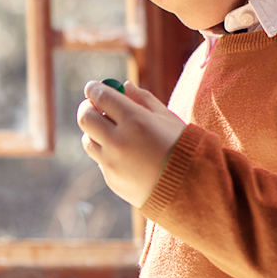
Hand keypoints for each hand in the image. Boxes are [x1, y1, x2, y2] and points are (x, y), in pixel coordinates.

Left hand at [76, 79, 186, 207]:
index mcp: (134, 120)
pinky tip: (126, 154)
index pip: (101, 97)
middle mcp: (118, 141)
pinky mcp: (111, 180)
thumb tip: (124, 86)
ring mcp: (112, 163)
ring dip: (94, 131)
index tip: (92, 87)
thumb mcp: (167, 118)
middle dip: (87, 108)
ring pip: (88, 140)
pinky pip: (100, 160)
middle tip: (94, 106)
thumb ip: (143, 99)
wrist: (190, 191)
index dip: (94, 89)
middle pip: (85, 117)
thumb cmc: (184, 149)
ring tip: (110, 131)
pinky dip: (107, 152)